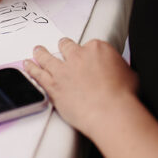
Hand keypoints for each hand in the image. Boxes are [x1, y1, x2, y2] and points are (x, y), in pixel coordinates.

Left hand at [24, 37, 138, 138]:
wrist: (111, 111)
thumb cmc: (124, 96)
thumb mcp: (130, 74)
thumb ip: (119, 69)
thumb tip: (120, 73)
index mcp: (98, 49)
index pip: (90, 46)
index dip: (89, 54)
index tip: (88, 58)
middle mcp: (78, 56)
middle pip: (67, 47)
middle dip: (64, 47)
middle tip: (62, 47)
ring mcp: (63, 70)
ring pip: (48, 57)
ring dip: (41, 53)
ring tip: (37, 51)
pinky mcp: (53, 85)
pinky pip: (38, 74)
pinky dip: (31, 69)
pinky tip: (27, 65)